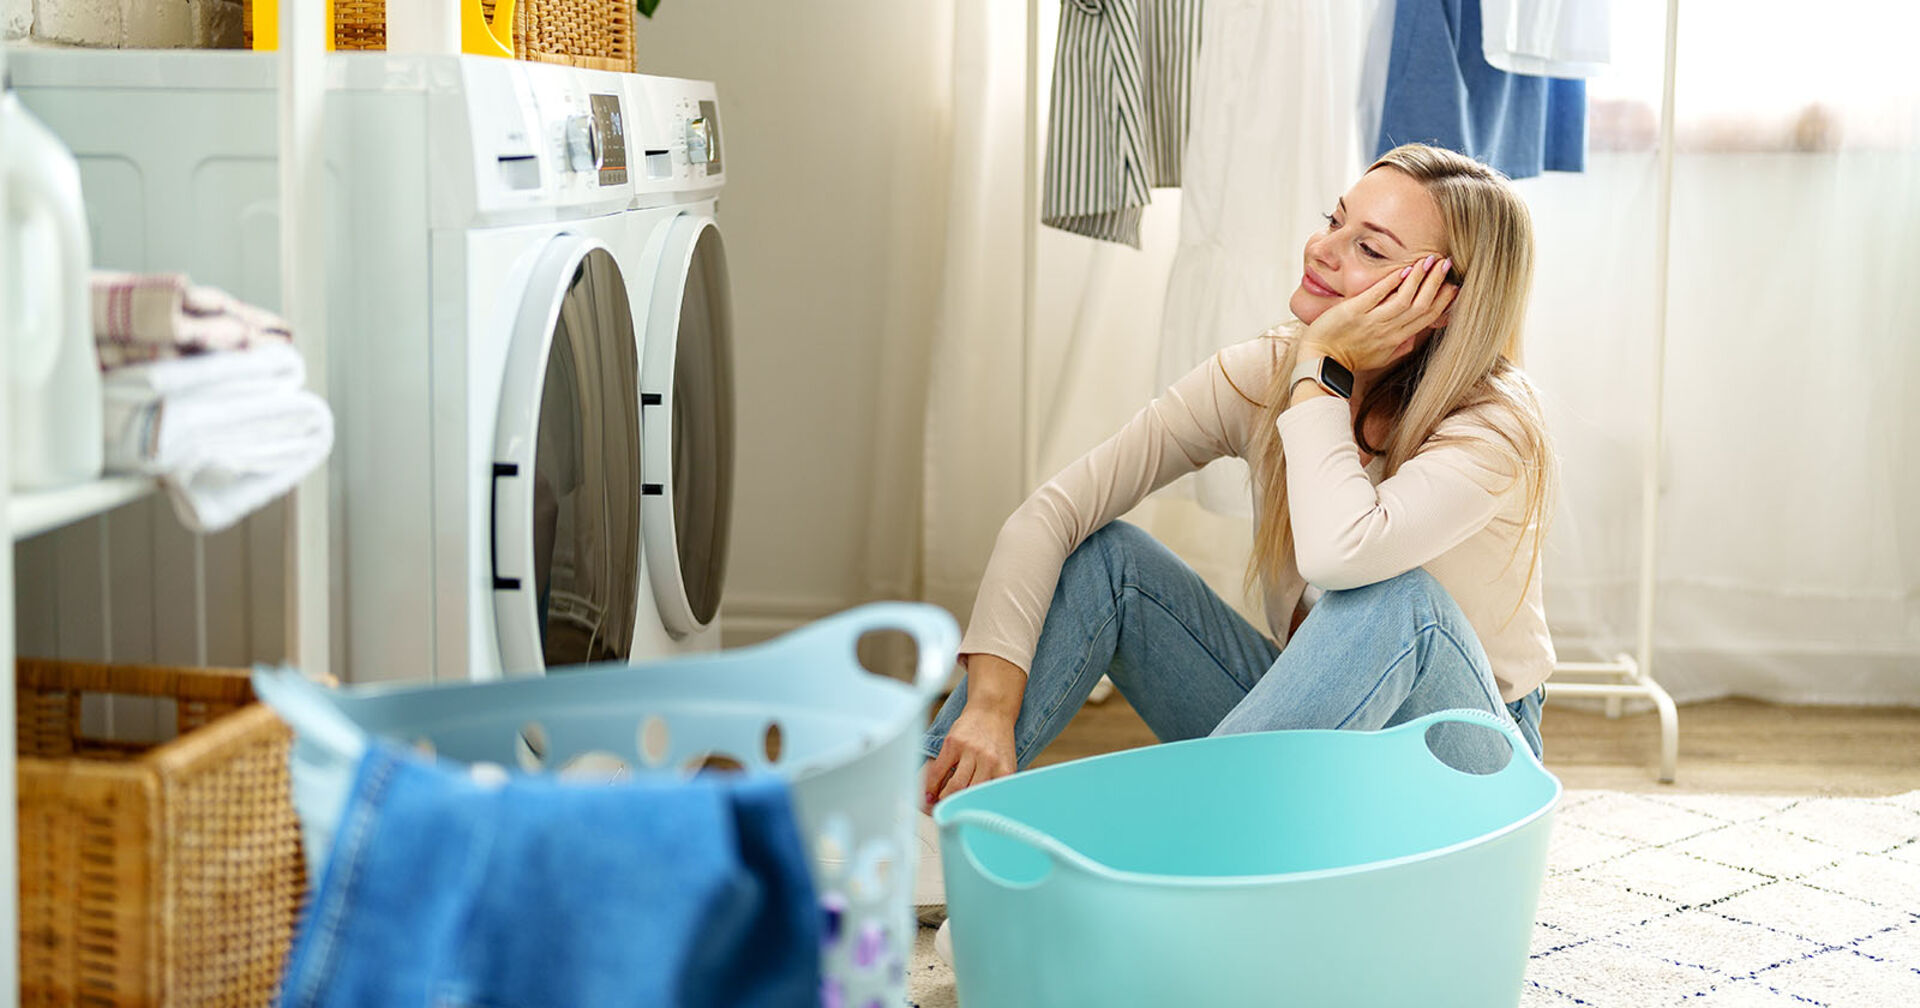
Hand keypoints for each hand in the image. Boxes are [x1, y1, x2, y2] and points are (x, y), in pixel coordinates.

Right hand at [920, 656, 1022, 810]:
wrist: (992, 710)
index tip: (967, 826)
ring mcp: (971, 751)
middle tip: (949, 818)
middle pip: (970, 794)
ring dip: (944, 799)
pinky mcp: (954, 743)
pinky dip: (932, 784)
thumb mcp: (1006, 763)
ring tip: (939, 806)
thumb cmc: (998, 741)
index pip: (991, 799)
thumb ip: (998, 784)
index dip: (977, 814)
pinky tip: (928, 793)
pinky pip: (939, 769)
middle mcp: (989, 761)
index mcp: (1005, 770)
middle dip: (958, 809)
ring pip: (955, 785)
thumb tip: (983, 811)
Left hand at [1301, 255, 1457, 373]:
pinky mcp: (1354, 312)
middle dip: (1436, 283)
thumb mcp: (1379, 358)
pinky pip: (1378, 294)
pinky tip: (1403, 269)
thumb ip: (1399, 348)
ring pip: (1404, 298)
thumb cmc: (1348, 359)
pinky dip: (1392, 281)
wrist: (1320, 362)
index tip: (1453, 285)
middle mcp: (1388, 330)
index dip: (1443, 300)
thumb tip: (1414, 339)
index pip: (1427, 318)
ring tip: (1429, 260)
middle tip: (1446, 264)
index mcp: (1396, 340)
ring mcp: (1371, 321)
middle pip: (1421, 305)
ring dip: (1419, 278)